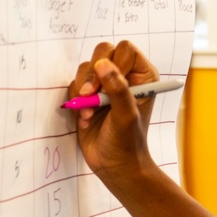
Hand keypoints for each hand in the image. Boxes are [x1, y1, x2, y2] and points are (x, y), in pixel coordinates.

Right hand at [68, 41, 159, 185]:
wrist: (114, 166)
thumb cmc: (127, 143)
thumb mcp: (126, 116)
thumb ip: (118, 89)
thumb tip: (103, 64)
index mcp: (142, 76)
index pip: (125, 50)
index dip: (114, 62)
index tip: (109, 84)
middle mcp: (123, 76)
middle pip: (103, 53)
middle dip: (93, 75)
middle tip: (90, 95)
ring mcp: (104, 85)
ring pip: (86, 69)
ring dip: (84, 90)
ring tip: (89, 113)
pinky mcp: (88, 96)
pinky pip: (75, 84)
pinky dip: (76, 100)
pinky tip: (84, 118)